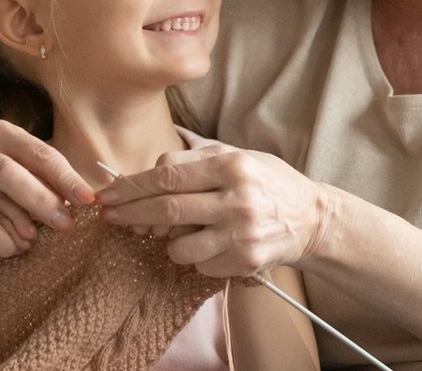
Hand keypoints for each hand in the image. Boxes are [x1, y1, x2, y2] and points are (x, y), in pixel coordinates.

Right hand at [0, 120, 94, 265]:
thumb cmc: (13, 180)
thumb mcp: (34, 171)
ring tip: (23, 247)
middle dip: (39, 202)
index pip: (39, 154)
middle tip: (65, 226)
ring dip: (5, 238)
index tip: (87, 200)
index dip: (65, 178)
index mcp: (3, 135)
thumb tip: (85, 201)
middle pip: (6, 174)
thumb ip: (55, 182)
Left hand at [95, 144, 339, 277]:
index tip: (108, 194)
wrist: (313, 218)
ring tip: (183, 231)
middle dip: (130, 213)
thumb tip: (145, 173)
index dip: (132, 186)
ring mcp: (242, 234)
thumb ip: (194, 160)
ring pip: (179, 246)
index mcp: (232, 166)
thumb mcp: (237, 157)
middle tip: (109, 216)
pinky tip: (212, 244)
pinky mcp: (246, 261)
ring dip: (169, 241)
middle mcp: (238, 199)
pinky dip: (195, 257)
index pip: (168, 176)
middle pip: (167, 209)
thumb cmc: (268, 183)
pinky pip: (200, 265)